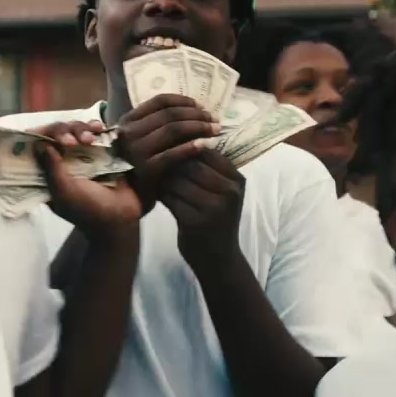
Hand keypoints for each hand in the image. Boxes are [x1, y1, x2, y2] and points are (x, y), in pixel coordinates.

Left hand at [30, 123, 142, 234]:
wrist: (122, 216)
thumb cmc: (89, 210)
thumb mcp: (64, 192)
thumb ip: (51, 168)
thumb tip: (39, 143)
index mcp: (49, 174)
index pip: (36, 147)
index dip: (38, 136)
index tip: (45, 134)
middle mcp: (64, 162)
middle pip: (56, 133)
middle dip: (63, 132)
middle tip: (72, 142)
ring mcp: (83, 155)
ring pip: (74, 129)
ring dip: (80, 129)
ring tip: (91, 139)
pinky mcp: (102, 150)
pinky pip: (94, 131)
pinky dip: (94, 126)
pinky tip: (100, 128)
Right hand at [115, 94, 220, 212]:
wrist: (127, 201)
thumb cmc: (139, 167)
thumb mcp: (143, 140)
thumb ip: (157, 125)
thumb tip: (192, 109)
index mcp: (127, 121)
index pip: (160, 101)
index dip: (184, 101)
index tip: (201, 107)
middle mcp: (128, 133)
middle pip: (169, 114)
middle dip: (196, 115)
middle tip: (214, 120)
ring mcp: (136, 150)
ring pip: (173, 129)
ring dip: (198, 127)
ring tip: (215, 131)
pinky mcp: (146, 169)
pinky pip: (173, 153)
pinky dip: (191, 147)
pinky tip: (206, 145)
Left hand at [158, 150, 244, 267]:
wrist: (219, 259)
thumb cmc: (217, 220)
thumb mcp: (222, 193)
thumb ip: (208, 169)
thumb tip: (180, 137)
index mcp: (237, 180)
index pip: (207, 151)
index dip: (185, 148)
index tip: (170, 150)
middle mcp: (229, 192)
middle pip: (190, 165)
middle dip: (172, 165)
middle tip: (158, 166)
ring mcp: (213, 208)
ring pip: (177, 181)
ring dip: (164, 180)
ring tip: (158, 181)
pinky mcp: (195, 222)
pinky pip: (170, 199)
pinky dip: (161, 195)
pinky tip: (159, 197)